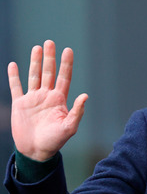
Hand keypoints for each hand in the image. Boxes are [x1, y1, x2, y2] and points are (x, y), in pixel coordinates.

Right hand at [8, 40, 87, 161]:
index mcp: (60, 100)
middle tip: (50, 42)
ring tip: (37, 47)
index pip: (64, 77)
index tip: (68, 50)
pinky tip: (14, 64)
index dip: (66, 64)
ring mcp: (33, 99)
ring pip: (34, 76)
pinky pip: (16, 87)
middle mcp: (47, 96)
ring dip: (35, 62)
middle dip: (50, 58)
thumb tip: (85, 95)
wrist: (36, 151)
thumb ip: (77, 112)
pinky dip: (14, 76)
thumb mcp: (69, 127)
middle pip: (48, 72)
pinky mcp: (19, 104)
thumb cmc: (55, 141)